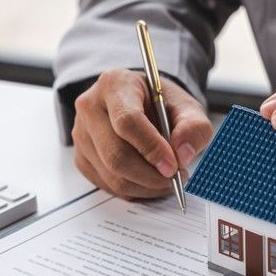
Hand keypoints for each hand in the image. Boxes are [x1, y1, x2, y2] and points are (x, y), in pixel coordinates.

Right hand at [72, 69, 212, 197]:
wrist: (140, 106)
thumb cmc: (160, 105)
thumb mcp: (186, 107)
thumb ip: (194, 127)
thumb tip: (183, 154)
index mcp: (115, 85)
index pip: (127, 121)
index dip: (151, 148)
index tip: (173, 166)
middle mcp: (90, 107)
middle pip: (116, 155)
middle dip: (150, 175)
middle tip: (176, 178)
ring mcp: (81, 135)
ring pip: (112, 176)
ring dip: (146, 186)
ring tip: (167, 179)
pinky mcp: (81, 158)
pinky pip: (108, 185)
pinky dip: (134, 190)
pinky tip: (149, 180)